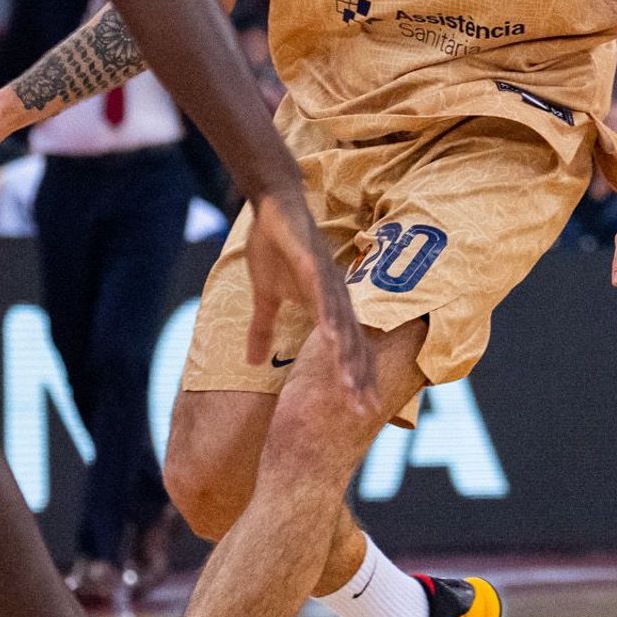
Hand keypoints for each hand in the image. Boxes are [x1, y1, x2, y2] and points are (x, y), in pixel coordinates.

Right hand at [242, 189, 375, 410]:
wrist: (273, 205)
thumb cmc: (274, 247)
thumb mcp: (264, 296)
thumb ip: (263, 329)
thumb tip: (253, 362)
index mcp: (326, 307)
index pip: (346, 350)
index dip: (354, 378)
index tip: (360, 410)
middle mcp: (335, 297)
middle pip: (352, 344)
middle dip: (358, 378)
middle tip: (363, 410)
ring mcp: (326, 280)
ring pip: (342, 325)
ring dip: (346, 356)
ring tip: (348, 385)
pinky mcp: (312, 263)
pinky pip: (324, 294)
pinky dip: (329, 316)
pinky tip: (331, 337)